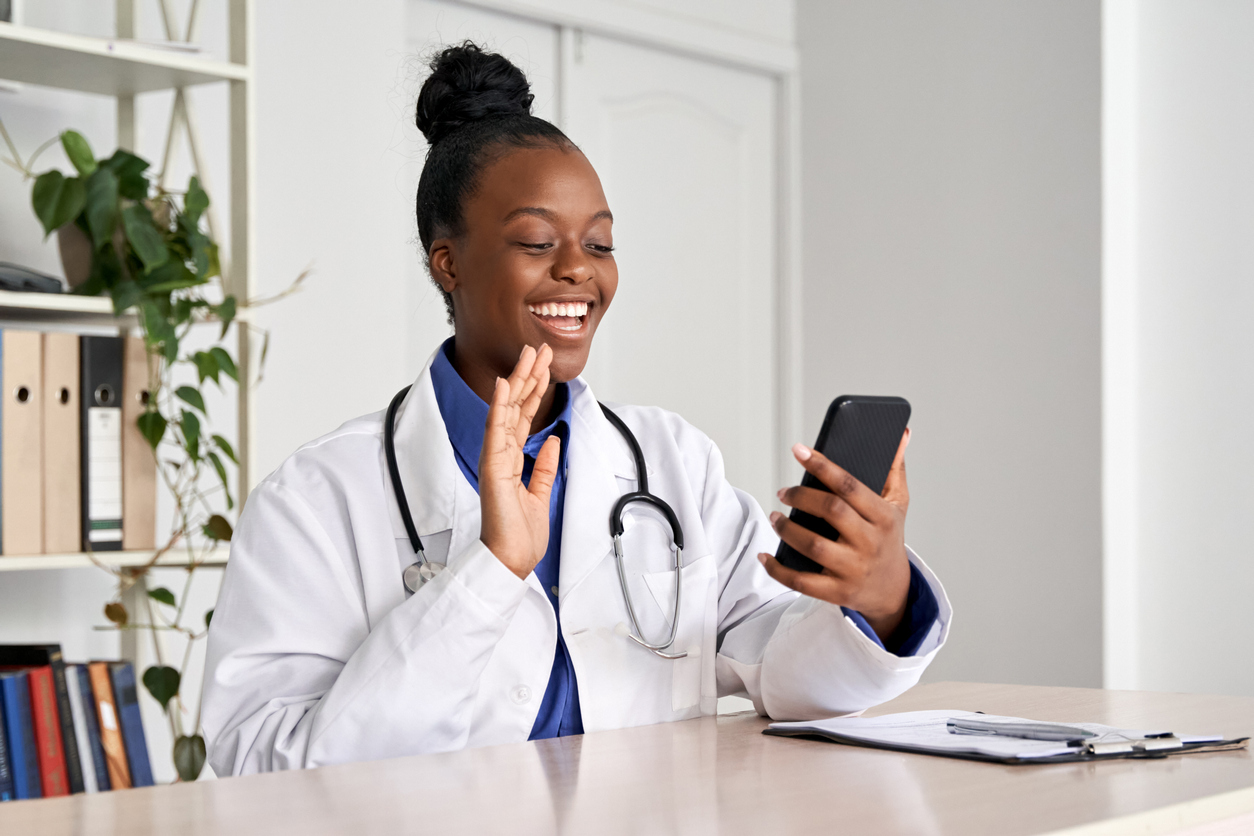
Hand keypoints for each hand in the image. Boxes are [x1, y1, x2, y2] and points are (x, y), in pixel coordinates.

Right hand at [478, 344, 561, 579]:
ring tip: (529, 355)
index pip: (524, 416)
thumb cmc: (520, 534)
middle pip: (515, 406)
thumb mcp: (541, 493)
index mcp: (510, 460)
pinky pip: (495, 431)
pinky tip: (504, 384)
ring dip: (518, 381)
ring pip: (506, 411)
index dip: (534, 389)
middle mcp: (500, 454)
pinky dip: (498, 406)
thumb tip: (551, 440)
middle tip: (539, 348)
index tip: (545, 366)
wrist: (511, 560)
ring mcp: (494, 459)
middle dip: (529, 375)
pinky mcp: (492, 468)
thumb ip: (543, 466)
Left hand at [759, 430, 911, 641]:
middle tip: (783, 492)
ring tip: (775, 517)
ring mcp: (854, 570)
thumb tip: (901, 432)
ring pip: (813, 546)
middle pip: (831, 511)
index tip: (799, 450)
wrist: (894, 590)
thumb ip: (894, 468)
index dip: (822, 465)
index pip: (850, 485)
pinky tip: (765, 556)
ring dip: (787, 530)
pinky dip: (778, 570)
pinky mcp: (838, 592)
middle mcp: (870, 542)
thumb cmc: (889, 538)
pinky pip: (802, 582)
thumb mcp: (898, 504)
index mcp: (883, 516)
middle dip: (801, 496)